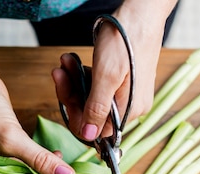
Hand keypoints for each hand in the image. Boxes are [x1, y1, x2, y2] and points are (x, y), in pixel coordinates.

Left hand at [53, 0, 176, 141]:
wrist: (140, 12)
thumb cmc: (125, 40)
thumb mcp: (107, 76)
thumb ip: (97, 108)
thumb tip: (89, 136)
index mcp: (130, 110)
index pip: (96, 130)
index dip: (76, 116)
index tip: (64, 95)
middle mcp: (130, 106)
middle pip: (91, 113)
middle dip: (72, 93)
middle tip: (59, 73)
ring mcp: (126, 94)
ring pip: (91, 98)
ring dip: (74, 82)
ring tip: (66, 62)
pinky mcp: (122, 81)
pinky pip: (96, 86)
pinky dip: (83, 75)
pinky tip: (73, 61)